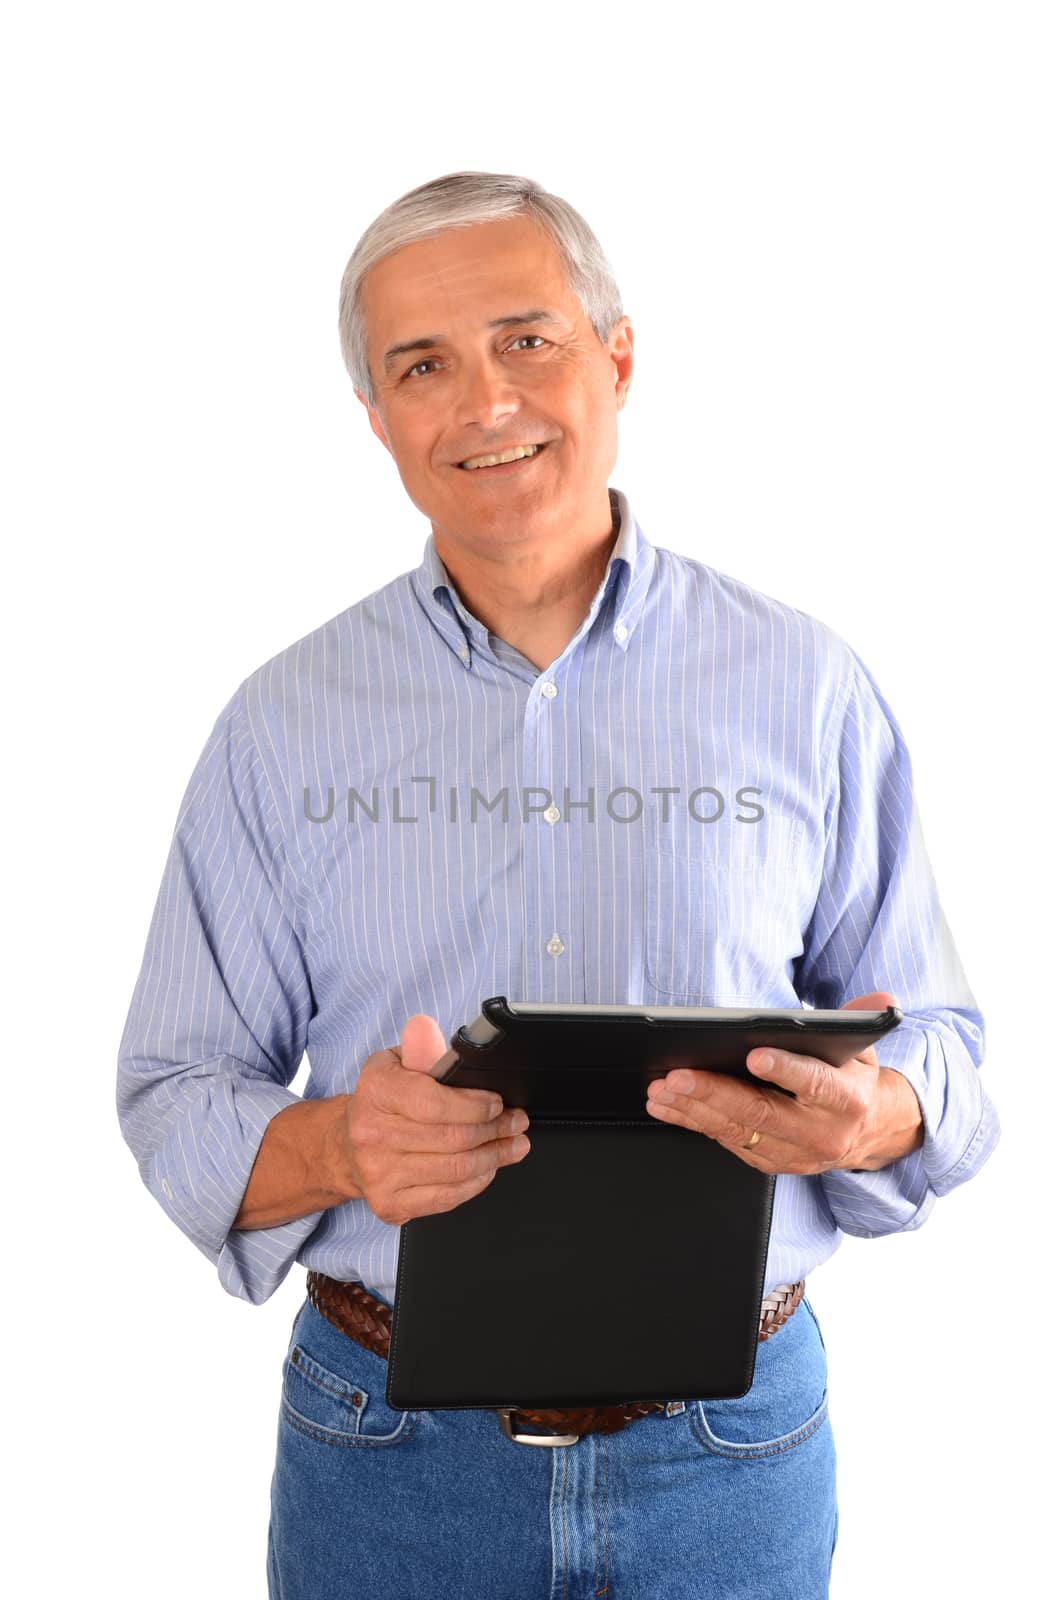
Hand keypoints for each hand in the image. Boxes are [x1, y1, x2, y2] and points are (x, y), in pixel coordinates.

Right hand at [340, 1014, 529, 1224]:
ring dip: (494, 1157)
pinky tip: (488, 1168)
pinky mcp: (389, 1204)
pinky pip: (446, 1198)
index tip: (498, 1102)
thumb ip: (420, 1050)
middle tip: (516, 1122)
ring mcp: (378, 1174)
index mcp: (375, 1091)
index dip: (475, 1105)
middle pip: (452, 1138)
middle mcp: (371, 1134)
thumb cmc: (382, 1100)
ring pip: (455, 1170)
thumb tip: (424, 1028)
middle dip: (495, 1130)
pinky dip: (476, 1183)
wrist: (346, 1144)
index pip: (434, 1102)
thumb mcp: (397, 1063)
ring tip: (513, 1145)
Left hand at [645, 991, 923, 1173]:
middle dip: (714, 1093)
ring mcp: (794, 1154)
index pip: (816, 1083)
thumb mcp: (865, 1047)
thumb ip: (862, 1020)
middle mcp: (821, 1133)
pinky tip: (667, 1106)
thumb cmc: (855, 1080)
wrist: (871, 1133)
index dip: (786, 1070)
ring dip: (693, 1110)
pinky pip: (726, 1142)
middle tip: (676, 1075)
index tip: (754, 1055)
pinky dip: (694, 1122)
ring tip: (660, 1090)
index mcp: (847, 1100)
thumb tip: (882, 997)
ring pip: (737, 1131)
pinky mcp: (770, 1164)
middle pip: (762, 1112)